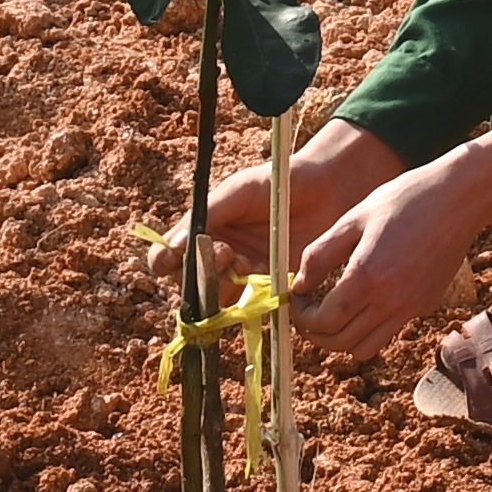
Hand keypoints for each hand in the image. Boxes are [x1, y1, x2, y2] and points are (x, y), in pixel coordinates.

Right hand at [179, 122, 408, 302]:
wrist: (326, 189)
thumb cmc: (277, 183)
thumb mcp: (238, 191)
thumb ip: (207, 215)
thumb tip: (174, 245)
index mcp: (201, 234)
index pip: (165, 260)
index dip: (165, 263)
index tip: (177, 256)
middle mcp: (216, 260)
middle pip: (189, 288)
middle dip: (201, 276)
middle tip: (227, 253)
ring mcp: (243, 278)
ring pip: (218, 302)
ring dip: (226, 288)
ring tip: (247, 263)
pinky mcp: (271, 291)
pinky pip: (253, 308)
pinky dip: (255, 301)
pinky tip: (266, 278)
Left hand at [288, 131, 491, 361]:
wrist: (457, 200)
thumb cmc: (403, 200)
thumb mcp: (353, 219)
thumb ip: (320, 254)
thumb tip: (298, 285)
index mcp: (366, 276)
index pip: (323, 321)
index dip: (301, 317)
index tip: (295, 300)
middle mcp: (390, 301)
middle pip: (339, 343)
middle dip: (315, 333)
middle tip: (307, 312)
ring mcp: (410, 308)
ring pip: (364, 349)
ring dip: (341, 338)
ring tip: (333, 313)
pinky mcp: (424, 306)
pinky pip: (388, 332)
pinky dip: (369, 329)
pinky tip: (366, 299)